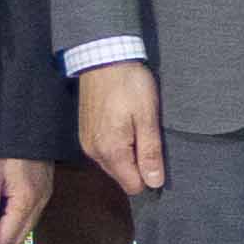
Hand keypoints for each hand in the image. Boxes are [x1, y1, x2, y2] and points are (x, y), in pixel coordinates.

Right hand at [75, 65, 170, 198]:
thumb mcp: (147, 117)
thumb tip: (154, 182)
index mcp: (111, 151)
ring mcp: (87, 142)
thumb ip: (150, 152)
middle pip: (122, 177)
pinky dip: (117, 145)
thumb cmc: (129, 85)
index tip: (158, 156)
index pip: (133, 186)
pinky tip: (126, 125)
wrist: (103, 58)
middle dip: (138, 166)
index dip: (149, 177)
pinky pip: (105, 152)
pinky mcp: (85, 133)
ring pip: (113, 164)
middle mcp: (94, 152)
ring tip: (138, 128)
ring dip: (128, 155)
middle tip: (149, 136)